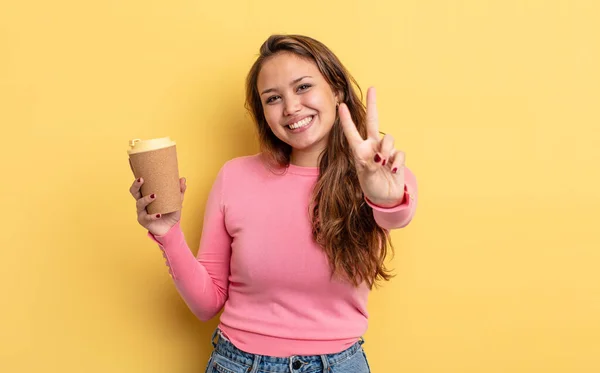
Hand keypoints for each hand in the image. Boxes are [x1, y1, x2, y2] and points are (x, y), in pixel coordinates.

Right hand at [129, 177, 186, 235]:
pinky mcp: (143, 221)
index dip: (137, 181)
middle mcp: (142, 202)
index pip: (139, 186)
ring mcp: (141, 212)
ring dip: (146, 199)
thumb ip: (179, 191)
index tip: (141, 174)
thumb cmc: (170, 213)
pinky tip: (159, 214)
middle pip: (134, 192)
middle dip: (136, 185)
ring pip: (140, 203)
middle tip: (141, 180)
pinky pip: (147, 217)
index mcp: (146, 196)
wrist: (170, 228)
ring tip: (154, 196)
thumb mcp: (176, 202)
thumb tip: (183, 179)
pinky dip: (153, 215)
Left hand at [339, 87, 405, 206]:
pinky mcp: (397, 157)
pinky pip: (399, 153)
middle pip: (373, 122)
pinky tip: (393, 170)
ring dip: (386, 149)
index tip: (340, 105)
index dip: (346, 119)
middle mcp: (372, 146)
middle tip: (372, 88)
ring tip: (383, 162)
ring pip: (389, 139)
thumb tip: (379, 156)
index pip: (352, 132)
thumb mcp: (366, 176)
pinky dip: (397, 161)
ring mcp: (385, 150)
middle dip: (373, 105)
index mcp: (360, 150)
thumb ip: (370, 164)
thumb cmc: (371, 186)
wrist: (385, 198)